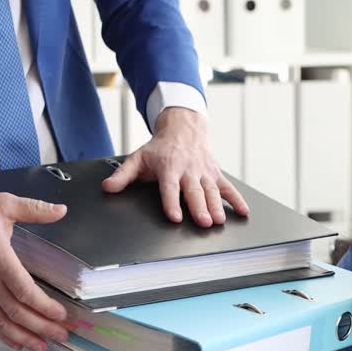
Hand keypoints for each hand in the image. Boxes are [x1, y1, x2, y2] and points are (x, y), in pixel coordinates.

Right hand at [0, 187, 69, 350]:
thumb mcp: (3, 204)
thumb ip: (34, 209)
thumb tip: (61, 210)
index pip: (23, 290)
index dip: (43, 306)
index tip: (61, 314)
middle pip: (16, 312)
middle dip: (41, 327)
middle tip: (62, 336)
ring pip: (1, 322)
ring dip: (23, 337)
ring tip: (43, 347)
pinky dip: (3, 334)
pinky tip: (17, 343)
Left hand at [101, 107, 250, 226]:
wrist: (183, 128)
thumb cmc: (160, 147)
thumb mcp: (138, 158)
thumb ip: (123, 175)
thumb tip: (107, 188)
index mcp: (168, 167)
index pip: (169, 187)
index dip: (171, 202)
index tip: (174, 216)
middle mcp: (188, 170)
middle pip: (194, 191)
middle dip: (199, 207)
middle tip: (204, 222)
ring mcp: (204, 172)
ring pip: (212, 191)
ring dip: (217, 206)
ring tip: (219, 220)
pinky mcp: (215, 174)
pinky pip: (228, 188)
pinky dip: (237, 199)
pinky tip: (243, 212)